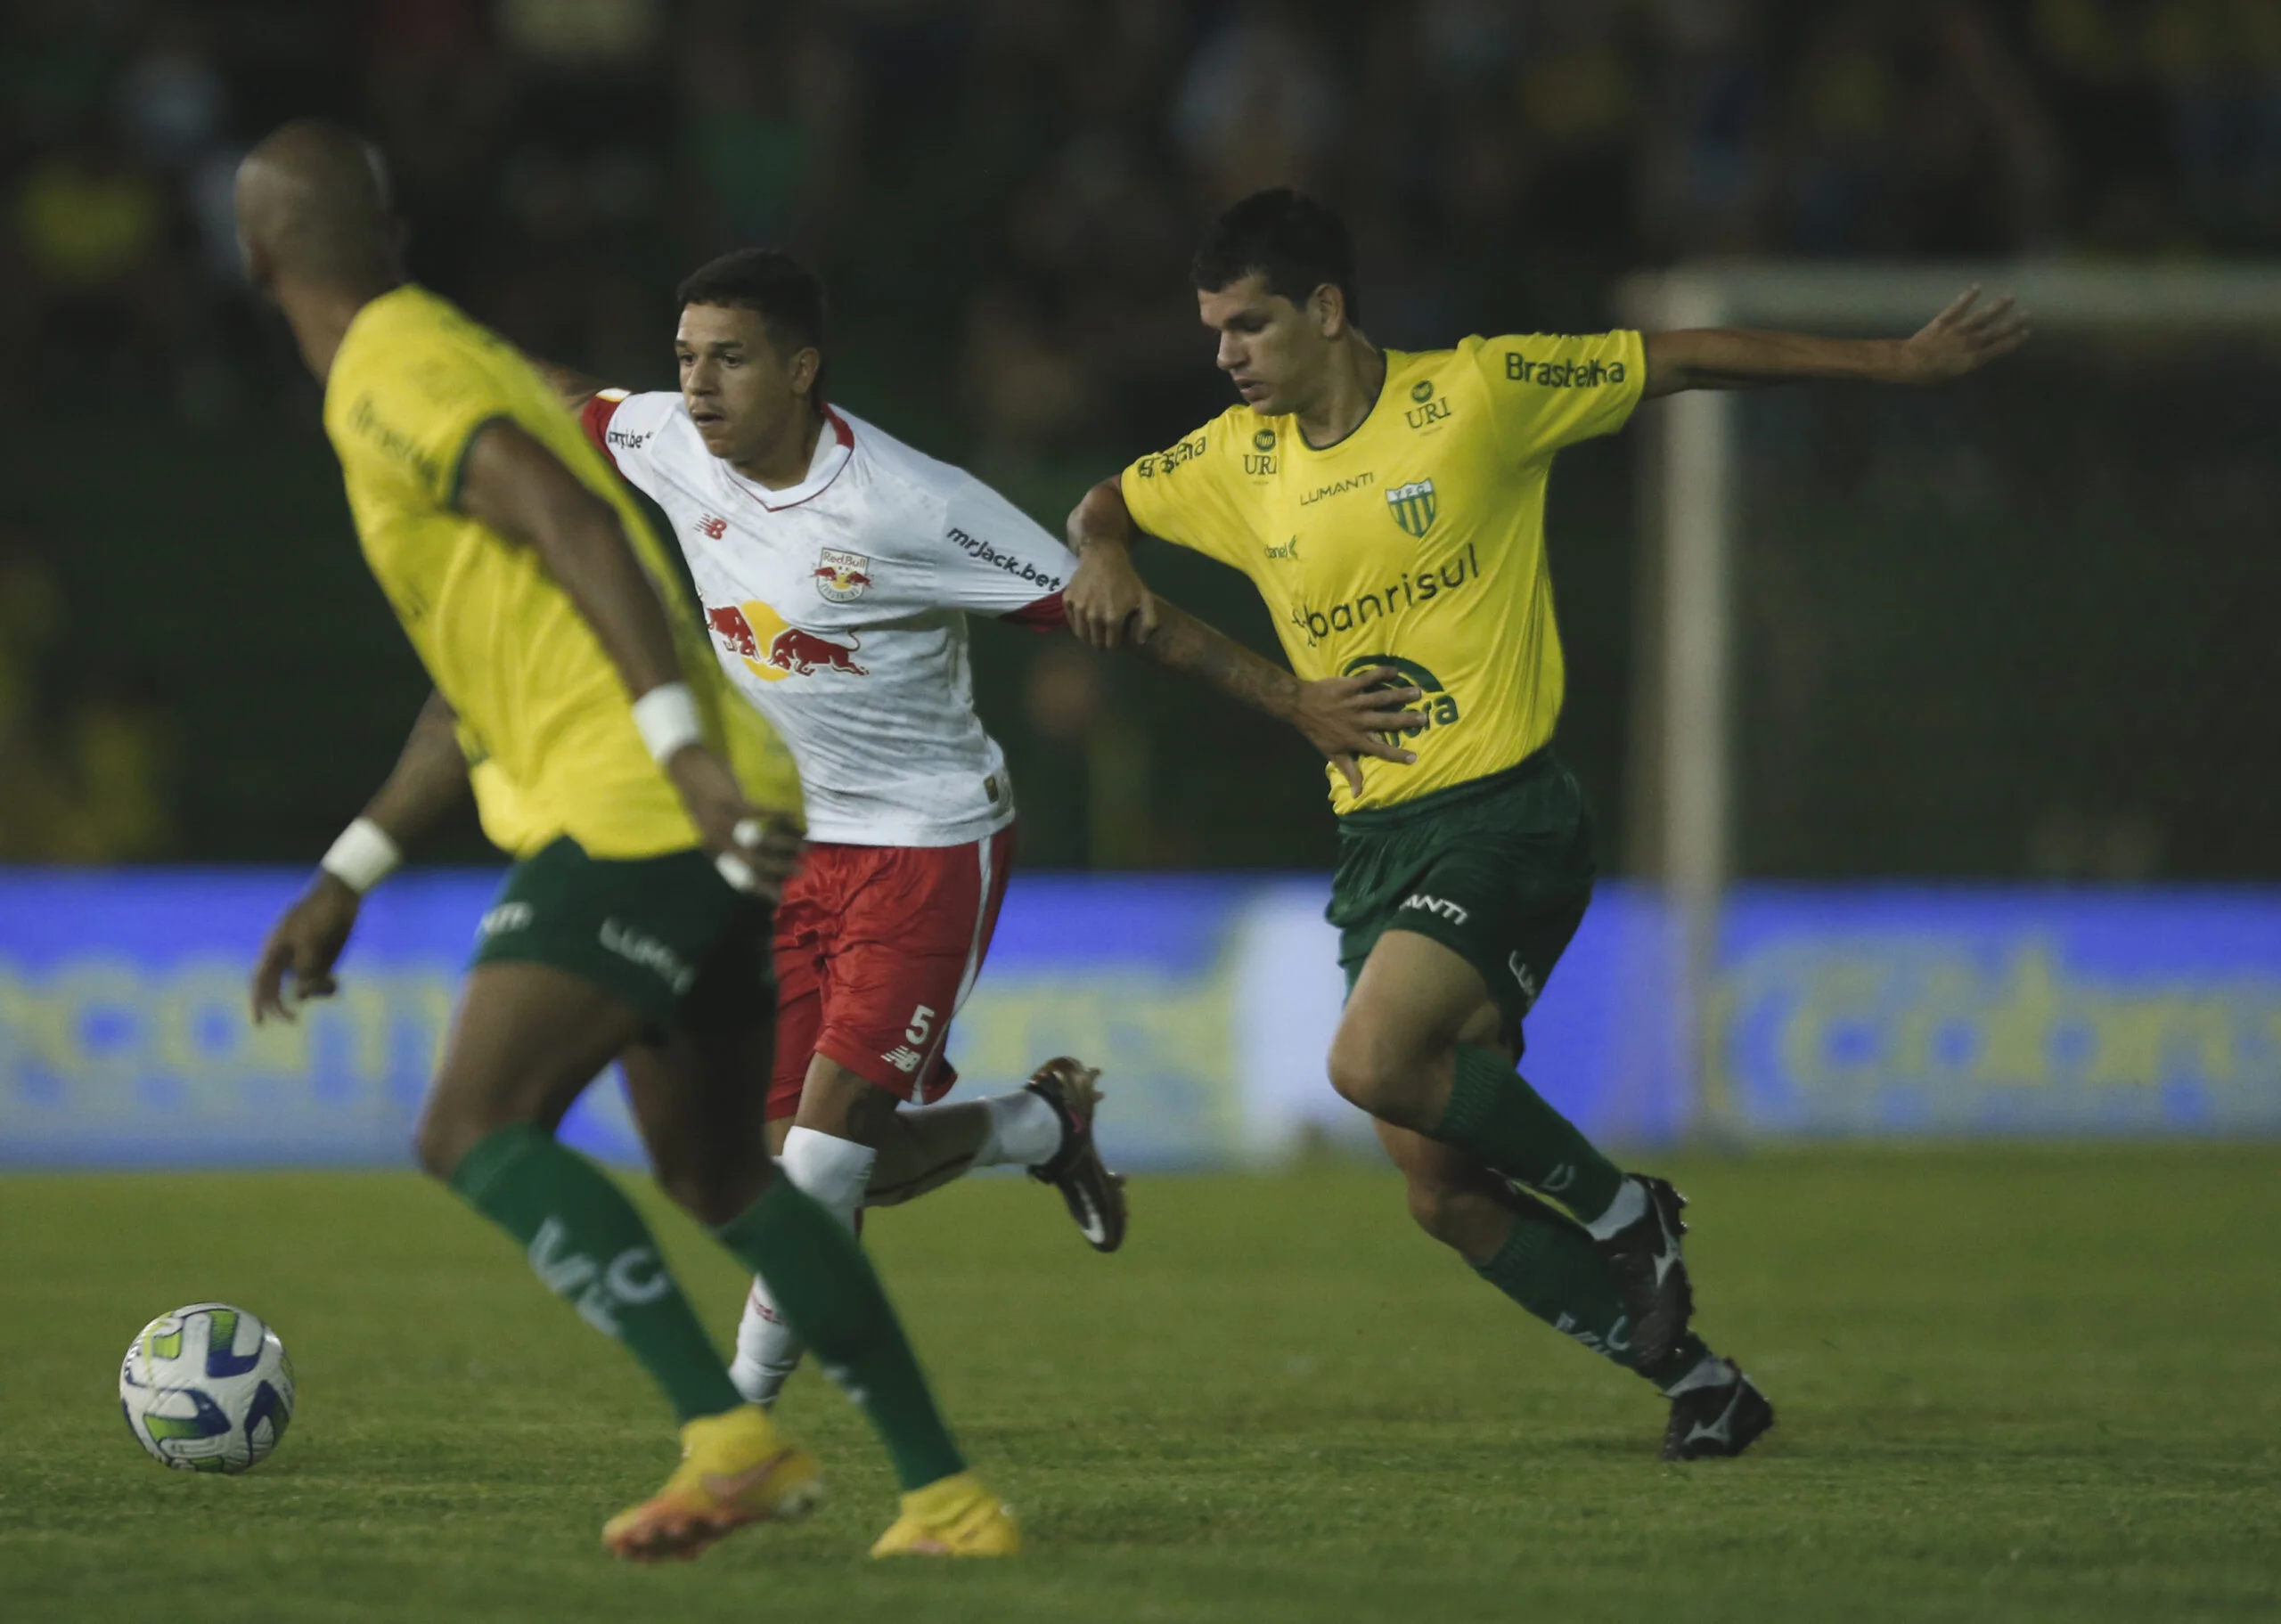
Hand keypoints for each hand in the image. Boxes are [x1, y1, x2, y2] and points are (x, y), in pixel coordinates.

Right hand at [250, 872, 361, 1023]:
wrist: (341, 897)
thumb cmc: (319, 915)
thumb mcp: (310, 942)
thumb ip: (305, 970)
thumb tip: (301, 996)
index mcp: (274, 951)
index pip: (259, 982)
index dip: (257, 1003)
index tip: (259, 1023)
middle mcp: (287, 959)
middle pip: (277, 990)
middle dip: (282, 1006)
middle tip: (293, 1021)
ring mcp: (305, 961)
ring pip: (303, 989)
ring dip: (314, 992)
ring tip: (331, 981)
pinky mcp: (324, 961)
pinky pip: (321, 983)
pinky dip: (327, 987)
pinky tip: (335, 982)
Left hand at [665, 746, 803, 901]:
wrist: (683, 766)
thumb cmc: (699, 795)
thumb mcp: (710, 825)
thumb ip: (727, 841)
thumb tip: (755, 855)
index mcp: (712, 848)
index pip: (738, 876)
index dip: (761, 888)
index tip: (781, 896)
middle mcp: (717, 840)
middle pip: (752, 863)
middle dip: (779, 870)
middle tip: (801, 873)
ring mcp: (724, 821)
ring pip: (760, 841)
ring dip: (786, 844)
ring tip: (804, 846)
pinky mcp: (732, 802)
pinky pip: (761, 814)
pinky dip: (780, 816)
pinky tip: (794, 816)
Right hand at [1066, 542, 1156, 648]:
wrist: (1104, 556)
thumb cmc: (1126, 578)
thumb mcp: (1144, 597)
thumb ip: (1148, 621)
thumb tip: (1140, 642)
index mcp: (1113, 619)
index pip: (1111, 643)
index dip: (1114, 642)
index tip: (1116, 636)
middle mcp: (1093, 617)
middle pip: (1095, 641)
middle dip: (1100, 641)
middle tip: (1103, 635)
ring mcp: (1079, 608)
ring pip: (1081, 634)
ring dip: (1087, 635)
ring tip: (1092, 631)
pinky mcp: (1068, 600)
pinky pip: (1070, 620)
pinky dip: (1076, 622)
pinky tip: (1083, 619)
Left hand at [1293, 666, 1426, 795]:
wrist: (1299, 706)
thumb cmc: (1318, 731)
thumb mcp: (1332, 754)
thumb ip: (1349, 771)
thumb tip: (1358, 794)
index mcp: (1355, 739)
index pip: (1380, 750)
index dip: (1397, 754)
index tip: (1415, 757)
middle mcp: (1358, 721)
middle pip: (1386, 721)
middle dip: (1406, 720)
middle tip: (1424, 718)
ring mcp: (1355, 702)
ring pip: (1381, 698)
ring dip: (1399, 695)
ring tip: (1418, 692)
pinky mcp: (1350, 686)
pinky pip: (1368, 678)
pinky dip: (1381, 673)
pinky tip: (1396, 670)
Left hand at [1894, 286, 2029, 382]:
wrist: (1908, 363)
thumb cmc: (1927, 375)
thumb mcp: (1949, 377)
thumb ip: (1965, 365)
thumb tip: (1976, 358)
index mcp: (1971, 360)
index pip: (1998, 349)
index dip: (2013, 341)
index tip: (2026, 332)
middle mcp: (1968, 344)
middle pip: (1994, 332)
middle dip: (2012, 323)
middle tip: (2027, 314)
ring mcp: (1957, 331)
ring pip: (1981, 317)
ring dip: (1997, 307)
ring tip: (2010, 297)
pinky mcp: (1944, 321)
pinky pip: (1957, 307)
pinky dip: (1967, 297)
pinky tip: (1977, 286)